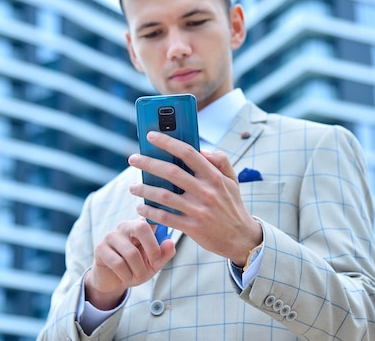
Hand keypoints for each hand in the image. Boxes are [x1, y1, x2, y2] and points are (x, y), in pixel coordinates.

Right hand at [84, 218, 174, 309]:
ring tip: (138, 276)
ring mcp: (111, 236)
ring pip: (131, 253)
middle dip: (153, 249)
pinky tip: (126, 277)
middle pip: (142, 228)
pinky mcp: (100, 248)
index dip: (161, 224)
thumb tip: (171, 243)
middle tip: (154, 264)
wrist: (113, 282)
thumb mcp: (154, 264)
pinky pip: (118, 263)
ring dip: (138, 270)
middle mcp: (125, 226)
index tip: (165, 238)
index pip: (151, 217)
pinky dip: (126, 275)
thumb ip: (164, 254)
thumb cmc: (136, 268)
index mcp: (140, 225)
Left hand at [128, 131, 261, 265]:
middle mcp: (206, 191)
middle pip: (171, 172)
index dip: (168, 142)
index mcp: (214, 176)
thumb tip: (202, 150)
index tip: (151, 136)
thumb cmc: (232, 206)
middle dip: (148, 163)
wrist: (241, 238)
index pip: (188, 153)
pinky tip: (141, 208)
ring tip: (132, 187)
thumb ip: (220, 161)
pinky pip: (166, 217)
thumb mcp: (233, 180)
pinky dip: (150, 212)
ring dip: (144, 190)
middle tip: (133, 159)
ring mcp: (199, 210)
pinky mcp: (193, 227)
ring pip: (164, 195)